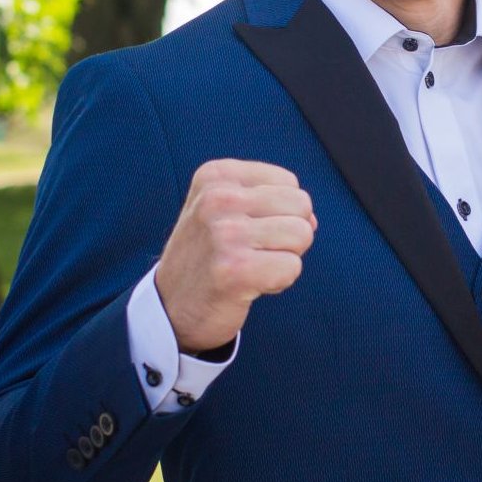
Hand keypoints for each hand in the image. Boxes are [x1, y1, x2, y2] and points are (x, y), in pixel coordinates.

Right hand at [155, 160, 315, 354]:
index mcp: (217, 176)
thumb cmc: (209, 255)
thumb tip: (311, 219)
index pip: (288, 182)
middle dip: (287, 234)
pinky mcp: (235, 269)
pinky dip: (278, 282)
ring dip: (284, 258)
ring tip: (251, 266)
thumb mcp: (226, 209)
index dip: (279, 212)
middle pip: (300, 205)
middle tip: (252, 251)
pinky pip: (292, 267)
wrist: (170, 306)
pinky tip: (249, 285)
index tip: (245, 230)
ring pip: (302, 234)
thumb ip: (273, 202)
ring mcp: (225, 233)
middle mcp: (218, 198)